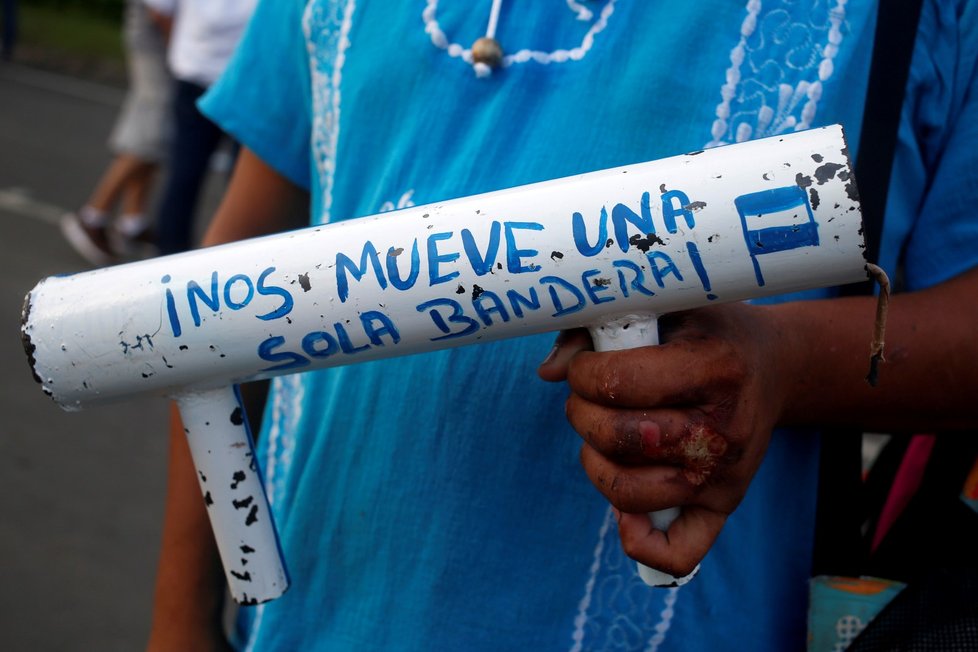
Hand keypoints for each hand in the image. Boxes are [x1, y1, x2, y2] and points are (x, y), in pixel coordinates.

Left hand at [538, 302, 793, 576]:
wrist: (774, 365)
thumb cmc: (706, 332)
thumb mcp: (664, 308)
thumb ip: (601, 329)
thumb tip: (548, 373)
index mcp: (714, 368)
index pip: (620, 384)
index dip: (583, 374)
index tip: (585, 366)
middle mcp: (722, 429)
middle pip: (618, 438)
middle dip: (581, 413)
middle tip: (588, 397)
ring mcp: (725, 475)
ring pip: (628, 491)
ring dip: (595, 461)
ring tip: (602, 434)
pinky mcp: (724, 506)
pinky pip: (678, 552)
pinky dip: (639, 541)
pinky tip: (624, 509)